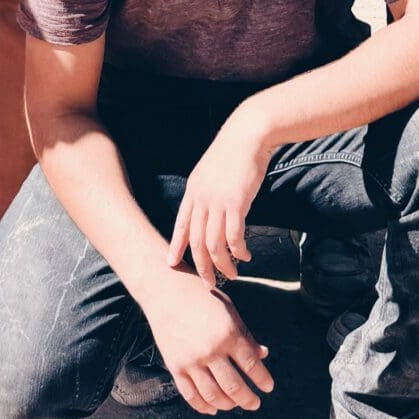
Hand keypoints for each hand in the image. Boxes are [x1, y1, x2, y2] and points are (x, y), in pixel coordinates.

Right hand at [142, 270, 272, 414]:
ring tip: (235, 404)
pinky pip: (191, 395)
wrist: (165, 289)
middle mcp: (211, 350)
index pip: (251, 365)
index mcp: (228, 333)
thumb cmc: (201, 296)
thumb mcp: (229, 309)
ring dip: (228, 405)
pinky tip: (213, 408)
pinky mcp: (175, 367)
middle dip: (248, 399)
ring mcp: (191, 361)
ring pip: (213, 396)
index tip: (268, 387)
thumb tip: (263, 355)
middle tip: (255, 403)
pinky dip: (203, 407)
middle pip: (234, 387)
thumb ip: (245, 335)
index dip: (263, 380)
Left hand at [167, 111, 271, 286]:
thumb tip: (209, 211)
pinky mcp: (236, 203)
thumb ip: (206, 192)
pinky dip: (238, 250)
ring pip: (214, 244)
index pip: (180, 225)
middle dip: (202, 266)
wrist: (247, 134)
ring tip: (232, 274)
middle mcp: (201, 198)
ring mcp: (217, 202)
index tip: (171, 264)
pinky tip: (245, 255)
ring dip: (223, 264)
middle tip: (209, 283)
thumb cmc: (233, 152)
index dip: (176, 246)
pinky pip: (234, 237)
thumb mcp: (211, 171)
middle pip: (196, 241)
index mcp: (193, 191)